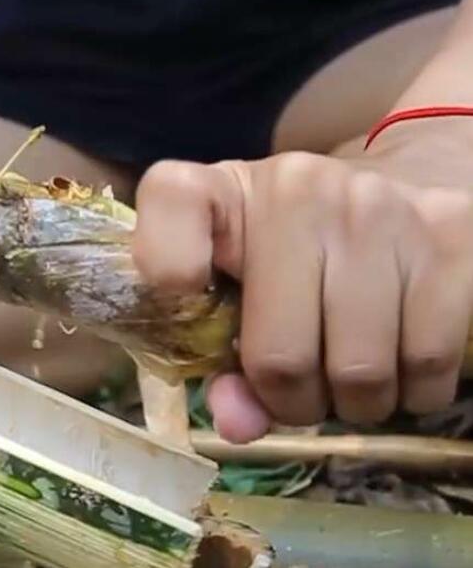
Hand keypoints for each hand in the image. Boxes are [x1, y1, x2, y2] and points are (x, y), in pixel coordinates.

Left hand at [131, 117, 472, 442]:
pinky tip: (397, 367)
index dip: (165, 269)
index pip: (171, 197)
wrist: (398, 191)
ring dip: (353, 404)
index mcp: (222, 189)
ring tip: (347, 377)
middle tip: (297, 389)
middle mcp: (297, 186)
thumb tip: (239, 423)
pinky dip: (412, 393)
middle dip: (289, 401)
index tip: (185, 302)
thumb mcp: (236, 290)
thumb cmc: (292, 256)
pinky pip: (426, 363)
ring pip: (360, 372)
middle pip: (280, 353)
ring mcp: (377, 208)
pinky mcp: (451, 237)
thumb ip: (216, 357)